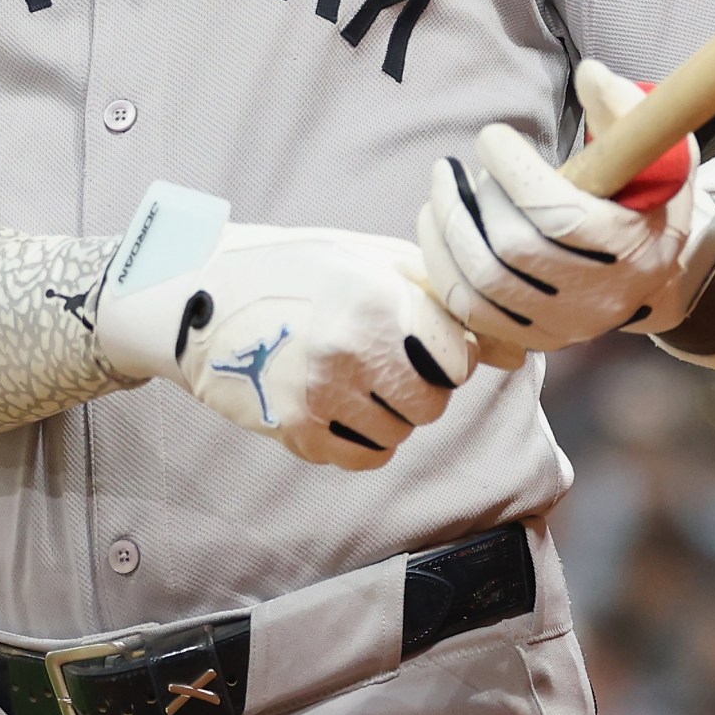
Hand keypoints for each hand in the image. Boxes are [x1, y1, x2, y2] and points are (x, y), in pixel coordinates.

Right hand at [94, 187, 475, 470]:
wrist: (201, 297)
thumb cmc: (296, 269)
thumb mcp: (368, 258)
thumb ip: (440, 296)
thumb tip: (513, 351)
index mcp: (377, 298)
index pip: (459, 358)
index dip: (447, 352)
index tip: (424, 342)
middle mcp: (352, 349)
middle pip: (433, 403)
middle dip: (421, 387)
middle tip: (389, 363)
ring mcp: (321, 395)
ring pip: (400, 434)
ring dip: (391, 414)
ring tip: (357, 379)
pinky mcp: (296, 431)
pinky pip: (365, 457)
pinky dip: (364, 440)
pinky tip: (342, 406)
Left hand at [414, 60, 705, 355]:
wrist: (652, 274)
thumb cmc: (646, 201)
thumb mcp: (658, 151)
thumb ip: (626, 109)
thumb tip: (589, 75)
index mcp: (631, 247)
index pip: (559, 216)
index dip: (514, 172)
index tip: (493, 137)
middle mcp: (598, 295)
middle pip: (511, 250)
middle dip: (470, 200)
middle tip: (455, 169)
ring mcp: (563, 324)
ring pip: (481, 283)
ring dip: (445, 230)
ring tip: (439, 192)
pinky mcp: (532, 339)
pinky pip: (469, 311)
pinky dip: (441, 266)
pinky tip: (436, 228)